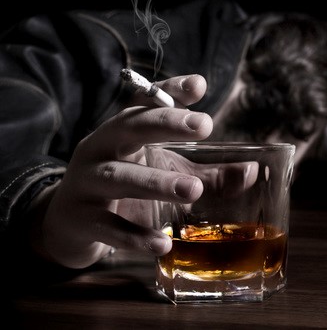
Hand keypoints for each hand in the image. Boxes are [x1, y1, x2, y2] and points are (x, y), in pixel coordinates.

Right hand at [29, 74, 217, 268]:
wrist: (69, 225)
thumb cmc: (126, 190)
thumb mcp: (167, 174)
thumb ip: (209, 174)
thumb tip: (254, 172)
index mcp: (124, 131)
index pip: (146, 102)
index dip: (171, 91)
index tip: (200, 85)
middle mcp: (102, 148)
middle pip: (129, 127)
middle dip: (165, 124)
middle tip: (204, 124)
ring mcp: (87, 183)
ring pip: (119, 178)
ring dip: (156, 183)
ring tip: (194, 190)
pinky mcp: (81, 219)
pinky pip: (109, 227)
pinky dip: (135, 237)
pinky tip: (163, 244)